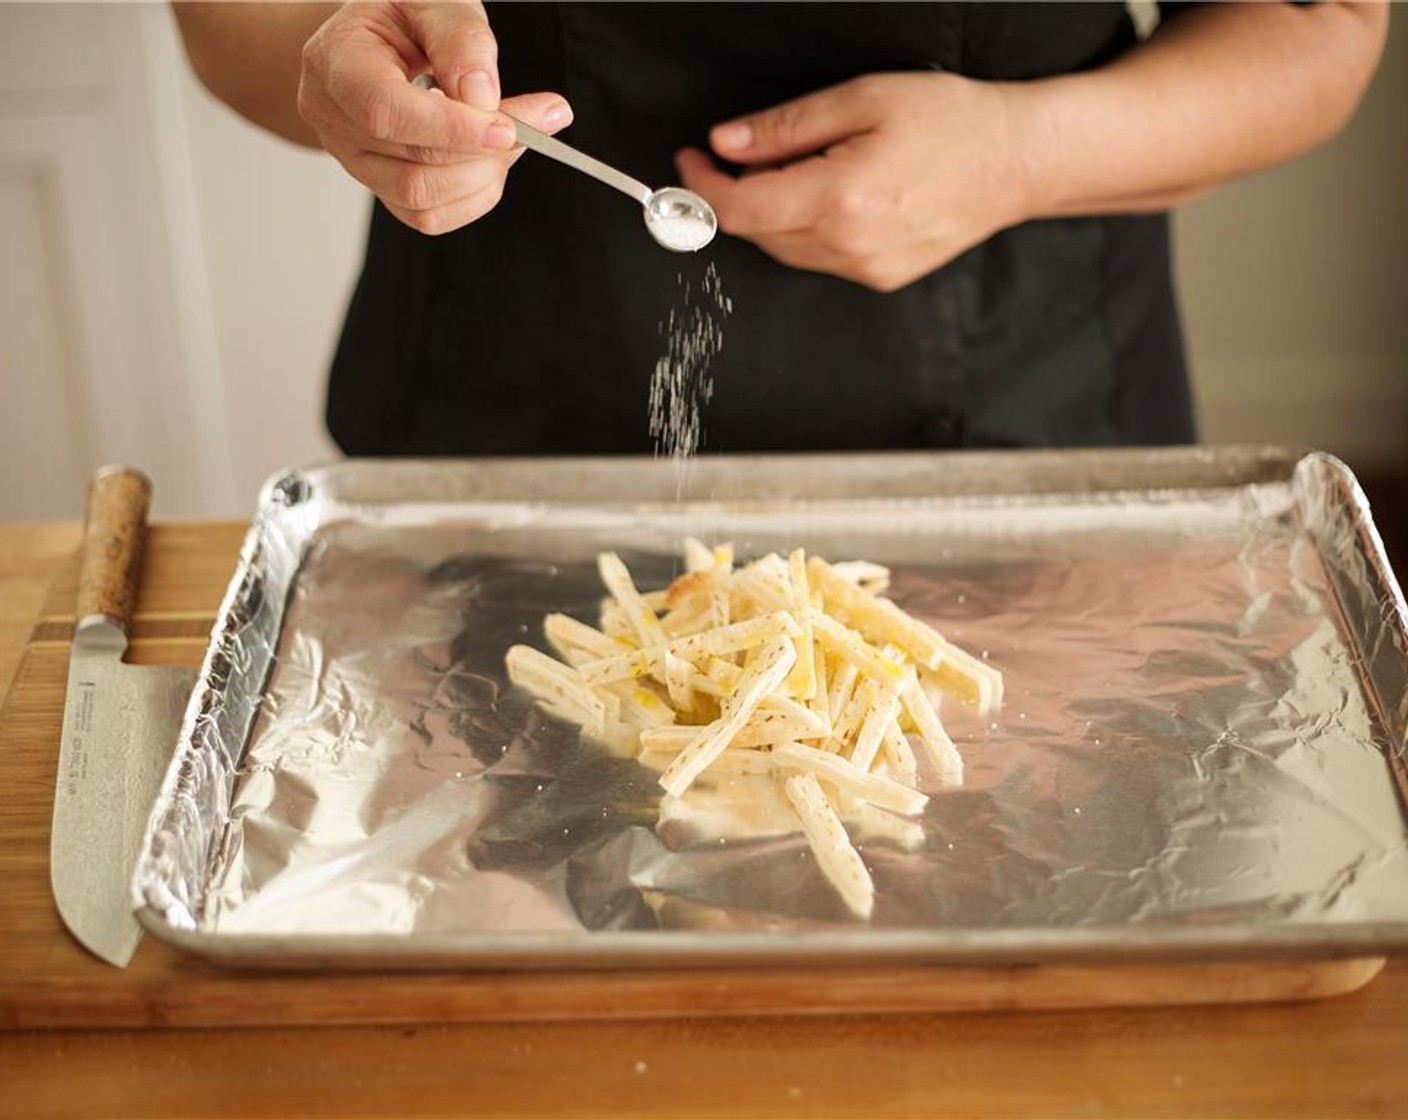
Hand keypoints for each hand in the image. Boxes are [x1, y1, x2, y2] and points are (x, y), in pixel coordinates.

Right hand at [297, 1, 570, 234]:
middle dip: (487, 150)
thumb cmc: (405, 17)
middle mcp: (335, 119)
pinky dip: (475, 194)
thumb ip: (459, 38)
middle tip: (542, 118)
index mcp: (336, 63)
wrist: (381, 40)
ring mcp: (354, 161)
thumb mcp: (432, 1)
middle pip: (414, 165)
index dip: (451, 128)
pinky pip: (431, 216)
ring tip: (516, 133)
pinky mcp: (381, 188)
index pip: (386, 112)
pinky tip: (492, 158)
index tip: (508, 127)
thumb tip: (482, 96)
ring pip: (424, 199)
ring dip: (485, 174)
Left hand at [677, 72, 1030, 291]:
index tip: (691, 161)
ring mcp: (866, 268)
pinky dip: (804, 229)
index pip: (741, 208)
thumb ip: (787, 125)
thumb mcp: (864, 98)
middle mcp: (850, 244)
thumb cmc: (951, 122)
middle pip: (757, 232)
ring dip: (769, 213)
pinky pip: (818, 258)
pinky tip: (826, 195)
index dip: (703, 186)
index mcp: (840, 197)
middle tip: (736, 154)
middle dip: (735, 195)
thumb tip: (728, 143)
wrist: (1015, 162)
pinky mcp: (879, 277)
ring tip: (790, 169)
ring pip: (784, 249)